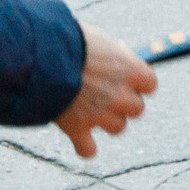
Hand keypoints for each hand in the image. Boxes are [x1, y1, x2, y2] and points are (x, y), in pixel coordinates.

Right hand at [54, 23, 155, 159]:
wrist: (39, 55)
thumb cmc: (69, 39)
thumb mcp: (98, 39)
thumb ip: (112, 55)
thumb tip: (118, 58)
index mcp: (130, 70)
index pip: (150, 84)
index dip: (139, 83)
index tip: (128, 79)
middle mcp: (120, 95)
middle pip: (137, 109)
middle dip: (124, 103)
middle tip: (107, 93)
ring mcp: (99, 114)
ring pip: (117, 128)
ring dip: (107, 121)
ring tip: (91, 109)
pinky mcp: (77, 128)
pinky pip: (88, 149)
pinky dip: (84, 146)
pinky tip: (80, 140)